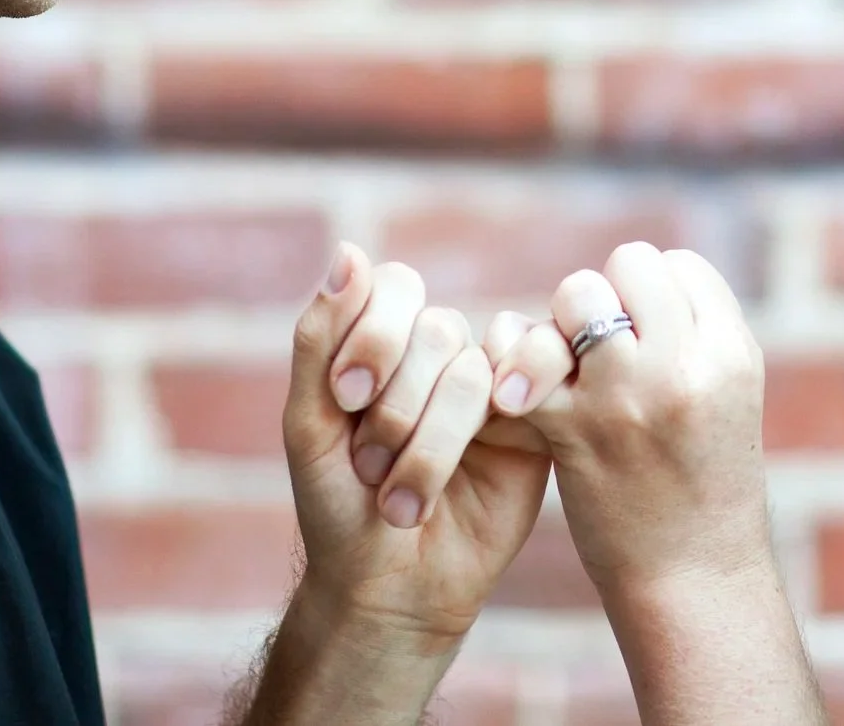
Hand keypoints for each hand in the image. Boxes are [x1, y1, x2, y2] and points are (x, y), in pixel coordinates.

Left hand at [280, 242, 551, 646]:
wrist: (387, 591)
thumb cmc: (338, 510)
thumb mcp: (309, 424)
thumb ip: (321, 339)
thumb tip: (349, 251)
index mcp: (384, 343)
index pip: (395, 287)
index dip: (375, 334)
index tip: (346, 397)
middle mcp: (440, 358)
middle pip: (437, 330)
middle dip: (397, 406)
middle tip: (371, 467)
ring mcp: (490, 389)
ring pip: (473, 371)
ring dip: (429, 445)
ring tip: (403, 500)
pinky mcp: (534, 427)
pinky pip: (533, 386)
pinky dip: (500, 419)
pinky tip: (478, 461)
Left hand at [489, 241, 772, 599]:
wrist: (693, 578)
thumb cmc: (703, 483)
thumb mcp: (728, 395)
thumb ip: (692, 333)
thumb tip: (626, 276)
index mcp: (732, 353)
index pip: (678, 265)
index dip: (651, 294)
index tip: (643, 338)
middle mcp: (686, 366)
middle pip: (627, 265)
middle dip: (603, 299)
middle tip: (599, 352)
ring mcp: (629, 396)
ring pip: (577, 295)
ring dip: (560, 324)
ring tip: (564, 371)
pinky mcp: (573, 430)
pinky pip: (523, 358)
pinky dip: (512, 371)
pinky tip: (520, 400)